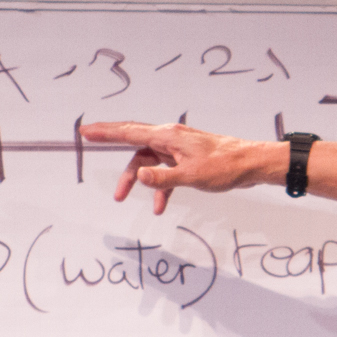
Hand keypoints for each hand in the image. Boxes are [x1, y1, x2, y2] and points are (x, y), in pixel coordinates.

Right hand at [78, 121, 276, 215]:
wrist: (251, 164)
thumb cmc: (224, 166)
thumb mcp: (190, 176)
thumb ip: (162, 178)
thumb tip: (140, 177)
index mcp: (168, 137)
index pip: (129, 132)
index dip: (105, 132)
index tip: (86, 130)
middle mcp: (170, 139)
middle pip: (134, 144)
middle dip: (115, 154)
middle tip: (93, 151)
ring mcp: (178, 148)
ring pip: (149, 162)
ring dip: (139, 181)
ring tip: (124, 198)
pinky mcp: (187, 159)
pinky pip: (165, 171)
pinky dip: (160, 187)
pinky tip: (160, 206)